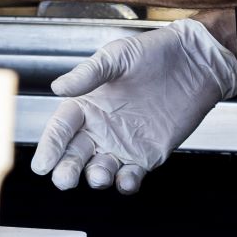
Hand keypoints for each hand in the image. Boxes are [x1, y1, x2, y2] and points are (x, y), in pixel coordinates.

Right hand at [30, 19, 236, 193]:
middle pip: (74, 156)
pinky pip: (130, 176)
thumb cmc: (153, 53)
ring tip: (98, 176)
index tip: (42, 164)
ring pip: (99, 170)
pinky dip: (126, 183)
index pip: (60, 129)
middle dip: (66, 170)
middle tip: (64, 179)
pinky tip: (126, 179)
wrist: (194, 62)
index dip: (50, 147)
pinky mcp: (146, 156)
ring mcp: (122, 144)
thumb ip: (88, 74)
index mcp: (85, 105)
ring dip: (96, 177)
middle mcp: (99, 128)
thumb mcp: (117, 57)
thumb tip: (58, 87)